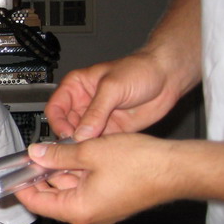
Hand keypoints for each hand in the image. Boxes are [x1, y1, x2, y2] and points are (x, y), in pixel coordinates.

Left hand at [16, 134, 177, 223]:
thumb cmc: (141, 165)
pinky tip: (74, 154)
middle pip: (52, 197)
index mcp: (79, 210)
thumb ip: (58, 155)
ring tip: (53, 149)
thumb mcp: (90, 152)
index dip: (21, 186)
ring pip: (69, 190)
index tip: (12, 172)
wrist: (177, 169)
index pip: (37, 203)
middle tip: (31, 154)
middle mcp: (88, 216)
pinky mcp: (111, 203)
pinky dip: (76, 174)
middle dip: (40, 175)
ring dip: (59, 171)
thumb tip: (36, 154)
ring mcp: (100, 211)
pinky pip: (84, 189)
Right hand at [46, 51, 184, 140]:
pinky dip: (98, 150)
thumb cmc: (140, 70)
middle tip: (76, 149)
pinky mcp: (111, 130)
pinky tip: (101, 154)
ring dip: (83, 146)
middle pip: (65, 126)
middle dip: (69, 138)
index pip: (55, 109)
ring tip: (89, 153)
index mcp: (76, 87)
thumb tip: (80, 134)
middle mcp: (83, 104)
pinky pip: (98, 143)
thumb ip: (96, 112)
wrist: (168, 77)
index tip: (67, 135)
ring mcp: (97, 119)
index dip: (58, 123)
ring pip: (80, 137)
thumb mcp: (112, 88)